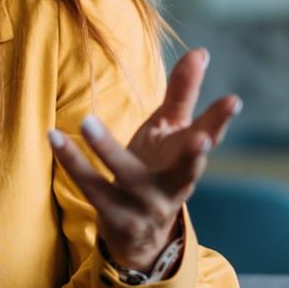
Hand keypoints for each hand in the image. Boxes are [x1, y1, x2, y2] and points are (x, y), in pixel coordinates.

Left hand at [54, 48, 240, 270]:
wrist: (139, 235)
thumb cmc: (158, 168)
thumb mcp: (171, 131)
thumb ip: (183, 94)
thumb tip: (200, 52)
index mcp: (189, 160)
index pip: (209, 136)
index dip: (221, 119)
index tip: (233, 101)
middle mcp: (174, 186)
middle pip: (186, 171)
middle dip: (194, 156)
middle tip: (201, 139)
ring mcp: (146, 205)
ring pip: (127, 176)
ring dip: (106, 149)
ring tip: (86, 121)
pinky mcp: (116, 217)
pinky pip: (91, 187)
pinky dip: (72, 161)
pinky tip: (55, 137)